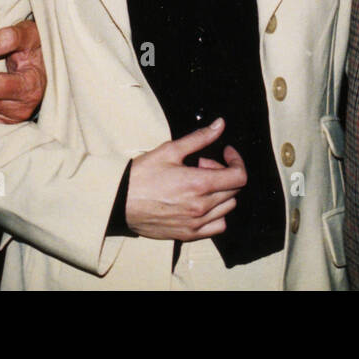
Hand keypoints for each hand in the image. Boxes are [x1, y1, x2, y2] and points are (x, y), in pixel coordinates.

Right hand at [125, 119, 246, 240]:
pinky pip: (217, 226)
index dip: (236, 160)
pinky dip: (217, 213)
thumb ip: (199, 138)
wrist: (120, 201)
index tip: (226, 152)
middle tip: (203, 164)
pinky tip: (201, 203)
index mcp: (199, 184)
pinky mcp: (189, 234)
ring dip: (221, 192)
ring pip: (228, 207)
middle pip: (234, 190)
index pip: (239, 176)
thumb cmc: (142, 174)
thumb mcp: (170, 150)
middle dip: (223, 172)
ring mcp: (196, 223)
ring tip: (200, 183)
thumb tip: (220, 125)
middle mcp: (201, 207)